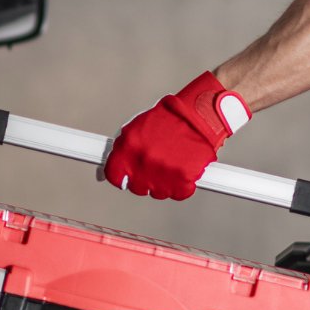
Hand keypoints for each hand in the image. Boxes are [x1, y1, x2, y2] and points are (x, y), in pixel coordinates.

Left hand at [104, 72, 250, 200]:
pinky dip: (183, 186)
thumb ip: (123, 149)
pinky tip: (183, 172)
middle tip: (154, 167)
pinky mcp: (184, 179)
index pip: (113, 174)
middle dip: (143, 180)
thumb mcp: (137, 128)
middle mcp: (143, 161)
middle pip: (137, 187)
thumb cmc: (168, 119)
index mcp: (128, 147)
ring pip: (158, 192)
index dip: (120, 178)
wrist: (198, 116)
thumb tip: (111, 166)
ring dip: (164, 183)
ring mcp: (163, 172)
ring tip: (171, 164)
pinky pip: (179, 193)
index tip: (124, 179)